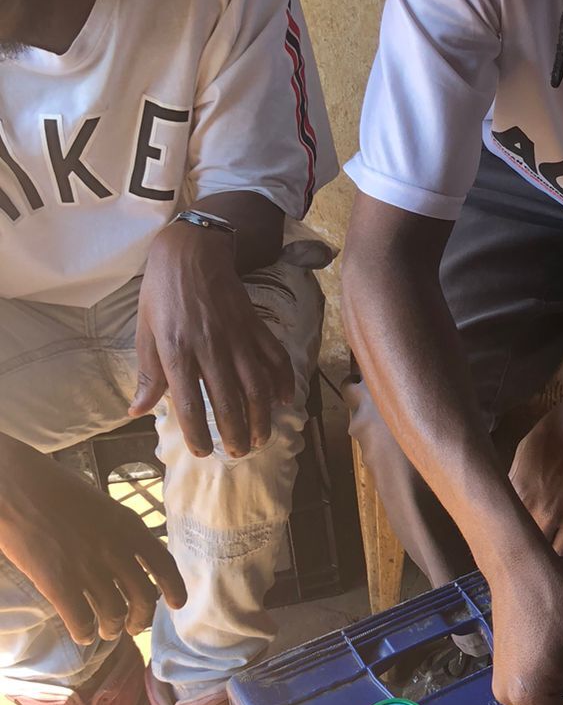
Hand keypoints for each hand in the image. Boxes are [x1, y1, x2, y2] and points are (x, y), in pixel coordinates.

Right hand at [0, 439, 185, 642]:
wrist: (15, 487)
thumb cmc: (53, 489)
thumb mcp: (101, 506)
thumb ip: (118, 533)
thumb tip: (128, 561)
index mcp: (129, 527)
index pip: (163, 565)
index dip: (174, 588)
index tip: (177, 605)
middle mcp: (116, 551)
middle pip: (143, 597)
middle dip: (141, 619)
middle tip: (134, 627)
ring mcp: (88, 569)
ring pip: (115, 614)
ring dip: (113, 628)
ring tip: (107, 631)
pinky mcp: (59, 584)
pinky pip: (81, 620)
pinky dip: (84, 633)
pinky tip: (82, 635)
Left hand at [129, 220, 294, 457]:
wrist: (191, 251)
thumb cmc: (161, 292)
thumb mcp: (145, 331)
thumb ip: (147, 374)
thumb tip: (136, 410)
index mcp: (177, 351)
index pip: (189, 404)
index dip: (198, 434)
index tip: (203, 452)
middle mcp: (210, 348)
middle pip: (228, 402)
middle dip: (236, 434)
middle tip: (239, 453)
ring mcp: (237, 337)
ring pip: (257, 386)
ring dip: (262, 417)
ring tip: (261, 438)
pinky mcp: (255, 326)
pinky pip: (275, 358)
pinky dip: (283, 381)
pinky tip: (283, 401)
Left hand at [509, 385, 562, 553]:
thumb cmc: (561, 428)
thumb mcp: (526, 448)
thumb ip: (516, 478)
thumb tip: (510, 497)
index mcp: (523, 493)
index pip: (510, 528)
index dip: (514, 530)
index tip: (518, 528)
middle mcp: (546, 510)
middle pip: (533, 545)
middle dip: (536, 540)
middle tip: (542, 532)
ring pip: (561, 550)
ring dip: (560, 541)